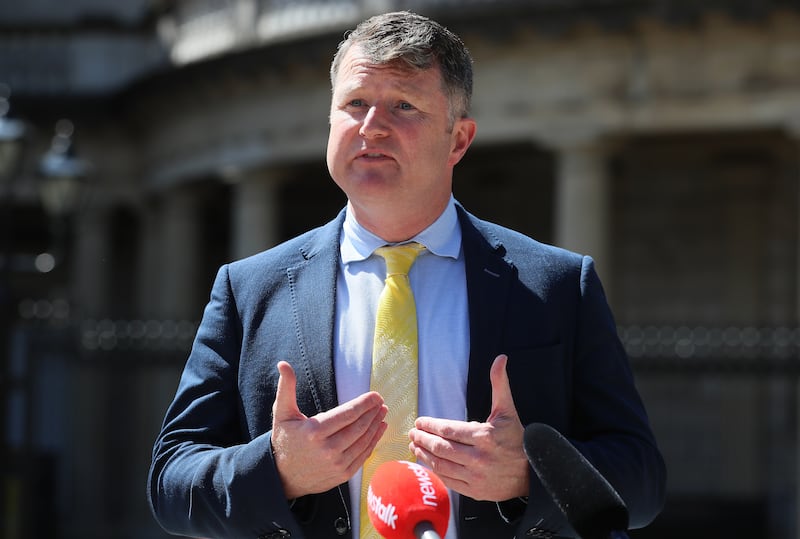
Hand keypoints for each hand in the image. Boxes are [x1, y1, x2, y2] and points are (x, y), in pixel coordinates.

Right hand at [271, 361, 387, 498]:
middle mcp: (328, 449)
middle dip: (373, 413)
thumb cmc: (284, 439)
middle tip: (381, 403)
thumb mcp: (282, 413)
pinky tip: (378, 430)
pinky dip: (373, 442)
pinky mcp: (342, 474)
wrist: (282, 476)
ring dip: (376, 426)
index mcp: (314, 431)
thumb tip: (283, 364)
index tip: (376, 395)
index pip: (348, 414)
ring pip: (363, 442)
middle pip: (359, 427)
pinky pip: (363, 456)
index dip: (365, 403)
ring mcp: (336, 464)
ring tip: (382, 413)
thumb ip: (286, 388)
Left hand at [408, 354, 528, 500]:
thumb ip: (499, 384)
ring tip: (414, 447)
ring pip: (441, 464)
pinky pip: (448, 480)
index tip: (419, 422)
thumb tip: (500, 358)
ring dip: (424, 455)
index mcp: (484, 436)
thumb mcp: (507, 410)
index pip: (448, 430)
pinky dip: (434, 470)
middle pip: (441, 448)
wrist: (531, 473)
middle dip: (422, 440)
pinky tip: (426, 462)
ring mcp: (476, 476)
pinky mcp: (474, 491)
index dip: (430, 426)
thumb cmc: (516, 438)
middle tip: (412, 434)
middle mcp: (479, 458)